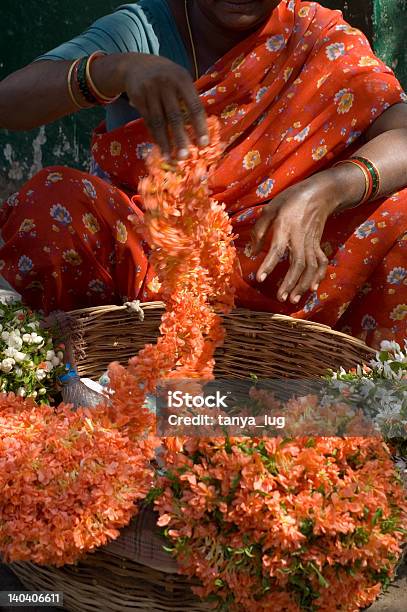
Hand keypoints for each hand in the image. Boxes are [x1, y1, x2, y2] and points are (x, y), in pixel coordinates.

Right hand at [121, 53, 208, 158]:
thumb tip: (201, 128)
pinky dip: (155, 136)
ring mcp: (150, 91)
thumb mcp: (180, 79)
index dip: (199, 127)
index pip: (194, 106)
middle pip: (175, 117)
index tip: (203, 144)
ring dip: (165, 142)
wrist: (135, 64)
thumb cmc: (166, 76)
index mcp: (183, 80)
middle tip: (185, 157)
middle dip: (180, 139)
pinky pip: (148, 121)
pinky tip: (161, 148)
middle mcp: (166, 84)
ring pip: (159, 122)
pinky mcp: (138, 98)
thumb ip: (189, 98)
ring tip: (171, 158)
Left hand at [252, 173, 340, 303]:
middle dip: (290, 283)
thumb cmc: (291, 200)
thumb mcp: (270, 209)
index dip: (268, 265)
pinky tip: (312, 288)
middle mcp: (300, 238)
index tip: (260, 279)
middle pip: (297, 264)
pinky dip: (318, 277)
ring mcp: (312, 242)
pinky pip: (320, 263)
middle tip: (281, 298)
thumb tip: (250, 252)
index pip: (276, 249)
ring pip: (310, 267)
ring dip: (302, 285)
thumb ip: (259, 230)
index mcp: (285, 228)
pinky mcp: (318, 244)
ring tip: (293, 299)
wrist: (320, 193)